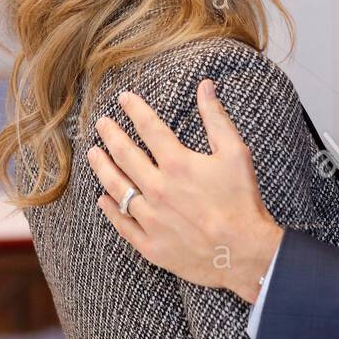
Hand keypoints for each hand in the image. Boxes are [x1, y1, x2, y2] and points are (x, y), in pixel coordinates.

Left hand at [86, 79, 281, 300]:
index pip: (149, 129)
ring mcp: (151, 219)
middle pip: (125, 156)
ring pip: (118, 188)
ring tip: (94, 155)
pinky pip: (123, 224)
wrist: (245, 253)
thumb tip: (205, 86)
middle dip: (111, 136)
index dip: (135, 110)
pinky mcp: (151, 245)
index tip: (124, 99)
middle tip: (101, 124)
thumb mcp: (236, 153)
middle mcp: (158, 189)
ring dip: (103, 168)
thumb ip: (217, 118)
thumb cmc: (243, 201)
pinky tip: (104, 199)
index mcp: (177, 164)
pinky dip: (111, 210)